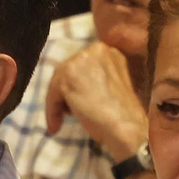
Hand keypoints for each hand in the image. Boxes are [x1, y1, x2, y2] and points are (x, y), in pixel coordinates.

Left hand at [45, 42, 147, 159]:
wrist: (127, 128)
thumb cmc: (123, 115)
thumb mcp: (111, 86)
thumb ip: (94, 78)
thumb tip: (74, 86)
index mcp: (109, 51)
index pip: (81, 65)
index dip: (75, 85)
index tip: (72, 104)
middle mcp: (95, 50)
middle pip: (66, 70)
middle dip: (63, 92)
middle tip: (65, 113)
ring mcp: (81, 60)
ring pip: (57, 82)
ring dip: (56, 103)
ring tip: (60, 122)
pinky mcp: (69, 76)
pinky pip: (52, 94)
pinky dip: (51, 111)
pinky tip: (55, 126)